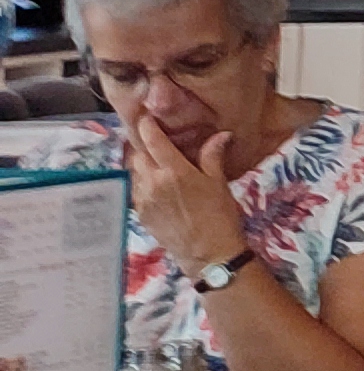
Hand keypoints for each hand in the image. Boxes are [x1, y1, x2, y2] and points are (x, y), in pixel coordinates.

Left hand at [127, 113, 246, 272]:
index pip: (153, 140)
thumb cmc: (220, 216)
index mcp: (175, 171)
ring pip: (134, 173)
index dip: (147, 126)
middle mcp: (154, 182)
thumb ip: (212, 156)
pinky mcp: (140, 214)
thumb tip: (222, 134)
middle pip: (138, 155)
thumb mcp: (219, 183)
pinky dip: (143, 185)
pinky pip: (136, 191)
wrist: (209, 253)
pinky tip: (157, 190)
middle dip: (144, 148)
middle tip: (156, 146)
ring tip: (157, 168)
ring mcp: (143, 199)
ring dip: (143, 167)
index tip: (146, 117)